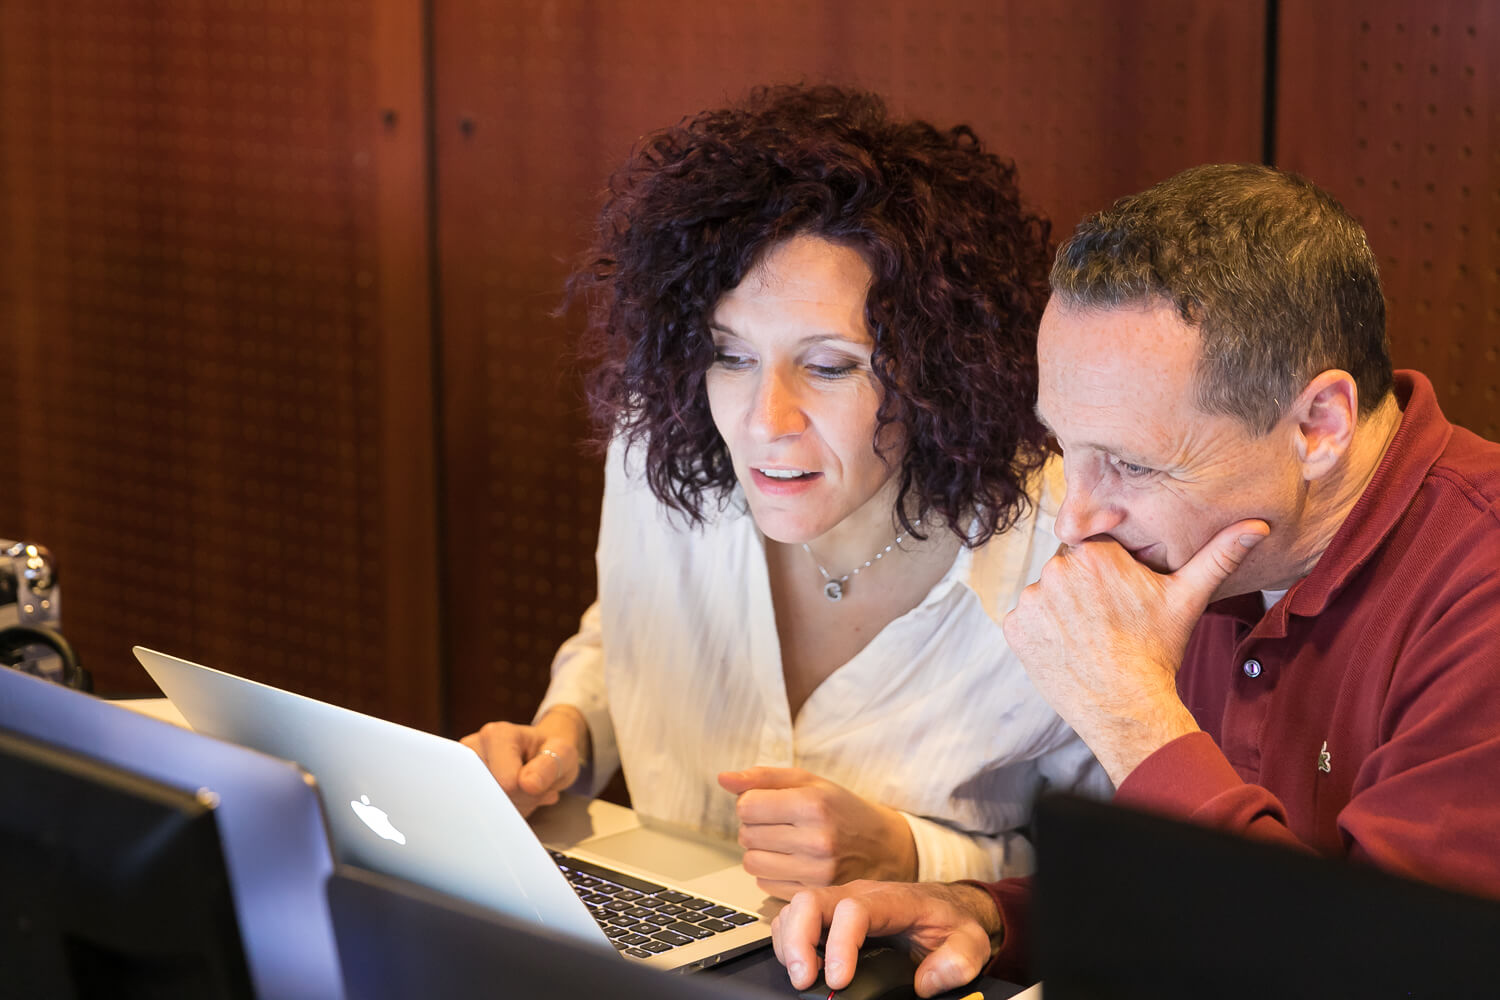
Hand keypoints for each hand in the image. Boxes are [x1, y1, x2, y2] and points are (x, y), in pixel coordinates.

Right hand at [460, 706, 589, 816]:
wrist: (542, 751)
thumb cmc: (552, 752)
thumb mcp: (564, 755)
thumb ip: (549, 767)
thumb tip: (528, 784)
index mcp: (496, 735)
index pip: (507, 784)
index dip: (526, 793)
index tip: (536, 782)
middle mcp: (471, 747)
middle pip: (490, 796)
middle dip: (513, 802)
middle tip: (528, 788)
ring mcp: (460, 767)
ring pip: (482, 806)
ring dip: (506, 807)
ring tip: (518, 790)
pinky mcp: (458, 783)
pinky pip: (477, 811)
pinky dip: (497, 811)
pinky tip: (507, 797)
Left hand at [717, 767, 917, 899]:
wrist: (884, 847)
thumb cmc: (841, 809)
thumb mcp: (809, 782)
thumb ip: (763, 777)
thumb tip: (723, 779)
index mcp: (813, 805)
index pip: (747, 806)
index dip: (750, 803)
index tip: (767, 803)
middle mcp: (816, 840)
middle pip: (746, 835)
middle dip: (755, 827)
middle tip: (780, 824)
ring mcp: (816, 872)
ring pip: (751, 863)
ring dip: (760, 852)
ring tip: (785, 843)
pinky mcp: (814, 894)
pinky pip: (764, 885)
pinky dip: (771, 873)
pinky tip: (793, 862)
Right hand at [772, 880, 999, 997]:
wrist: (943, 908)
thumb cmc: (949, 924)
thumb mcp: (971, 942)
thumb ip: (959, 961)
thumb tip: (926, 981)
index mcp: (894, 900)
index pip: (855, 911)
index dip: (840, 944)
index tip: (838, 980)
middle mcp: (860, 894)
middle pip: (812, 901)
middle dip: (799, 940)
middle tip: (803, 979)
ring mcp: (840, 901)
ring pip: (797, 908)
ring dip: (789, 943)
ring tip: (801, 977)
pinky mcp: (829, 914)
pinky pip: (795, 918)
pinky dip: (788, 942)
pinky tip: (801, 966)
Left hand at [1003, 518, 1269, 783]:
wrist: (1126, 707)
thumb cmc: (1157, 651)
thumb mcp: (1187, 598)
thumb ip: (1218, 555)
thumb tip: (1259, 525)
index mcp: (1095, 553)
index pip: (1093, 546)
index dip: (1106, 569)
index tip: (1118, 594)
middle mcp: (1056, 569)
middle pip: (1067, 568)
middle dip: (1083, 587)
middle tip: (1106, 618)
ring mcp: (1032, 599)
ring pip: (1047, 593)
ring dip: (1062, 608)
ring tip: (1089, 635)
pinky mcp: (1016, 627)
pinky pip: (1027, 618)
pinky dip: (1042, 630)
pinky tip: (1068, 647)